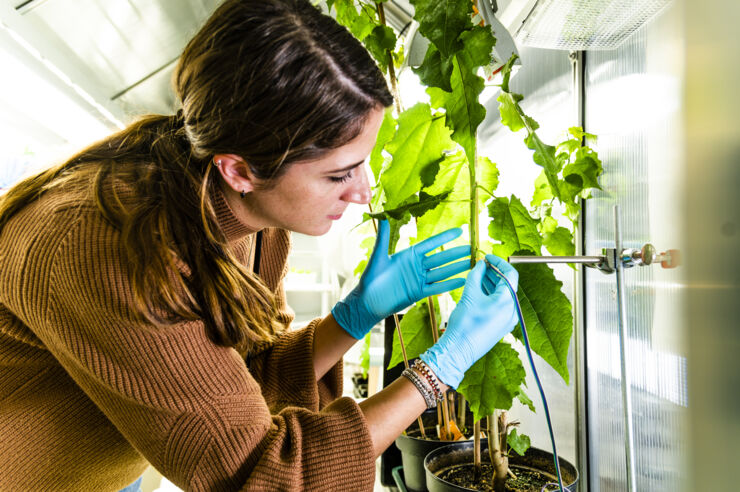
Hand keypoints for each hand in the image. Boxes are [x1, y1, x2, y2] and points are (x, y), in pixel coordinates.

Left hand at [332, 220, 469, 338]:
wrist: (367, 302)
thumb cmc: (370, 279)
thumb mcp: (378, 256)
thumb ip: (383, 237)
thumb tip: (382, 216)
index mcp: (408, 255)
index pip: (431, 244)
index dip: (445, 237)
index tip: (459, 230)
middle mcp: (416, 266)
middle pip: (440, 257)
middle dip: (456, 253)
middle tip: (472, 247)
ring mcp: (419, 279)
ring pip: (442, 272)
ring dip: (457, 267)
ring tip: (472, 262)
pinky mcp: (419, 293)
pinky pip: (437, 287)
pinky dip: (450, 284)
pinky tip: (463, 280)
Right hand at [420, 254, 518, 388]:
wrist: (458, 351)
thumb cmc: (464, 324)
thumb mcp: (469, 295)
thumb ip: (476, 275)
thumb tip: (480, 264)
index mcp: (508, 301)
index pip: (510, 274)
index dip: (498, 262)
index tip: (486, 257)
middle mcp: (512, 311)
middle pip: (507, 284)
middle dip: (493, 272)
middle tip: (480, 264)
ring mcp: (507, 320)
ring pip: (502, 295)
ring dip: (491, 283)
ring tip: (477, 275)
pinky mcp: (500, 326)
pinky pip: (499, 305)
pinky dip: (490, 295)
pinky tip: (478, 290)